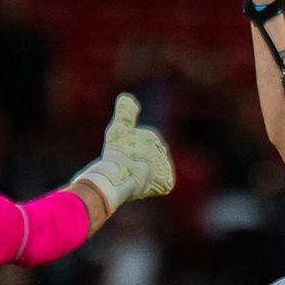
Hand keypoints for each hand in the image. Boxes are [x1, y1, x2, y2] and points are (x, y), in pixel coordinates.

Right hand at [72, 93, 174, 210]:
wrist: (120, 175)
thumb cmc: (117, 152)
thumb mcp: (118, 128)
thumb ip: (124, 111)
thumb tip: (127, 97)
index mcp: (151, 136)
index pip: (139, 147)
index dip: (127, 155)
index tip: (120, 159)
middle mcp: (162, 150)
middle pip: (147, 160)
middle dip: (137, 165)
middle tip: (126, 170)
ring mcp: (165, 166)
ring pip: (153, 172)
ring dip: (144, 176)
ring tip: (132, 178)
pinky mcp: (167, 182)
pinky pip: (160, 185)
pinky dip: (151, 187)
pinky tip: (141, 185)